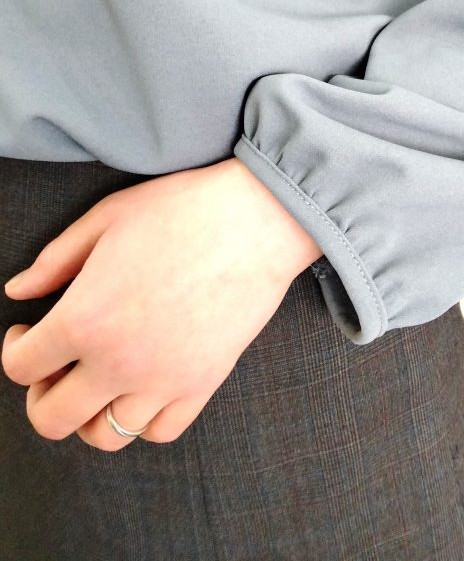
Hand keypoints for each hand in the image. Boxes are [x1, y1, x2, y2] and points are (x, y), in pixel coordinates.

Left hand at [1, 157, 322, 450]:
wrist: (257, 219)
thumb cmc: (183, 209)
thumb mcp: (106, 218)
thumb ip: (55, 259)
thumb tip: (19, 290)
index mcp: (84, 318)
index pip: (21, 366)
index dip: (14, 347)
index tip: (25, 331)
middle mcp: (118, 362)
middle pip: (52, 418)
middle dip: (41, 395)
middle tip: (54, 366)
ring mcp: (163, 380)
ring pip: (104, 436)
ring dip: (88, 414)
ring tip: (96, 380)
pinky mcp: (202, 384)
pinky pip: (159, 431)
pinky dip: (142, 419)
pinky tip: (142, 384)